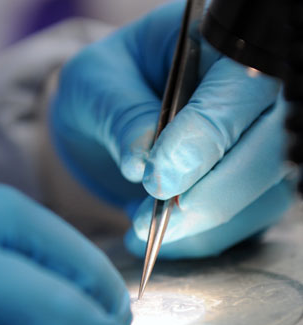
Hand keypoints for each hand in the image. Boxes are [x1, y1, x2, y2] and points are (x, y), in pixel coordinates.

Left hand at [51, 2, 294, 257]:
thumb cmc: (103, 86)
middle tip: (150, 223)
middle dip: (213, 195)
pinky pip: (248, 220)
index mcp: (220, 42)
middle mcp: (254, 92)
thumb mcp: (95, 87)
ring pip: (267, 191)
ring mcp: (257, 140)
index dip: (206, 136)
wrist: (106, 114)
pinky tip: (159, 239)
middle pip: (272, 147)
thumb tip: (146, 165)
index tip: (157, 178)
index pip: (241, 86)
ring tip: (141, 231)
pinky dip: (203, 239)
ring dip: (206, 226)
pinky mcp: (249, 181)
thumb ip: (123, 117)